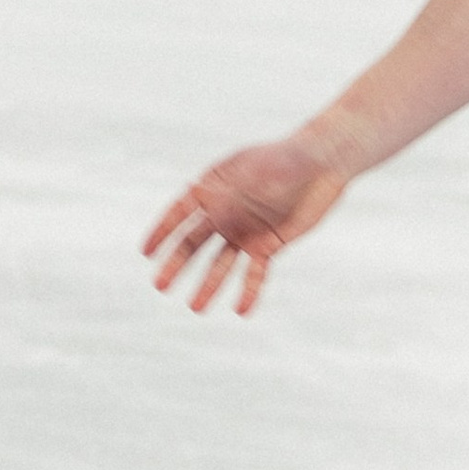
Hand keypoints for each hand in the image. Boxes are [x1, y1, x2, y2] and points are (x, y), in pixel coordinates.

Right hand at [143, 133, 352, 317]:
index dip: (162, 231)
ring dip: (208, 285)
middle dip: (177, 264)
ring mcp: (245, 230)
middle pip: (195, 242)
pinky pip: (254, 272)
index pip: (181, 211)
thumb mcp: (257, 171)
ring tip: (196, 308)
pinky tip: (241, 310)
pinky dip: (248, 291)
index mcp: (215, 186)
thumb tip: (211, 214)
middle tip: (161, 286)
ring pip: (221, 263)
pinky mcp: (268, 245)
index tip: (146, 253)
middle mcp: (225, 212)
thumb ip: (234, 194)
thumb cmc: (287, 159)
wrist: (323, 163)